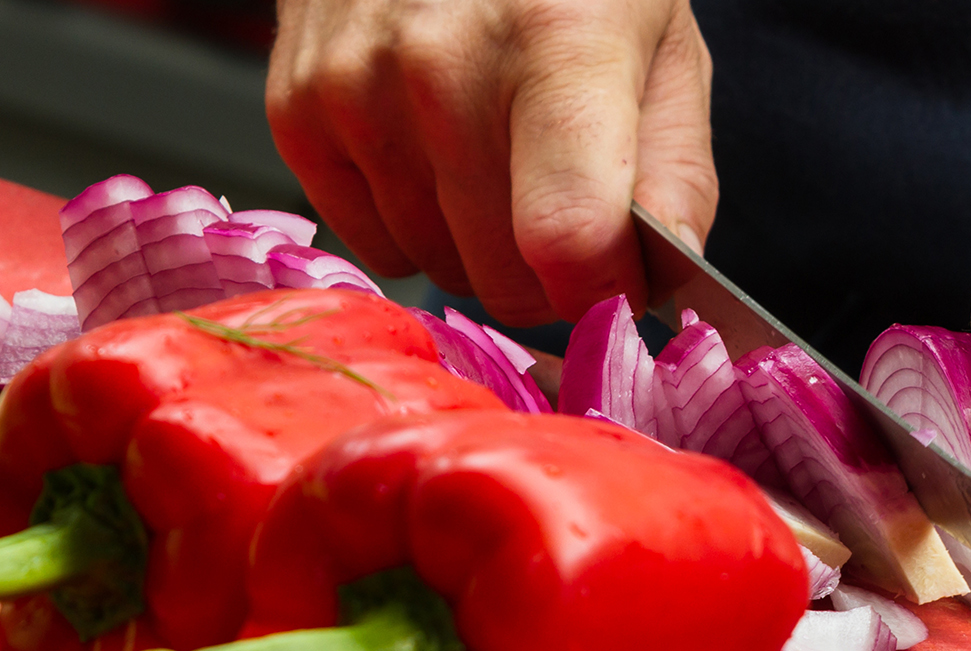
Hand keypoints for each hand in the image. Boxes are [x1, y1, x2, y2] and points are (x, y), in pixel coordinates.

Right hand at [267, 0, 716, 325]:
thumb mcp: (660, 39)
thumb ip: (674, 168)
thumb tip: (656, 280)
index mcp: (559, 41)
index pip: (567, 236)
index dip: (604, 290)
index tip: (616, 281)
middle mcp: (441, 65)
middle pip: (502, 275)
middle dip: (546, 271)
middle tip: (560, 206)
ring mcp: (355, 88)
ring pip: (434, 266)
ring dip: (475, 244)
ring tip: (492, 155)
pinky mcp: (296, 109)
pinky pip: (370, 240)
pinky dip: (409, 219)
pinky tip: (430, 147)